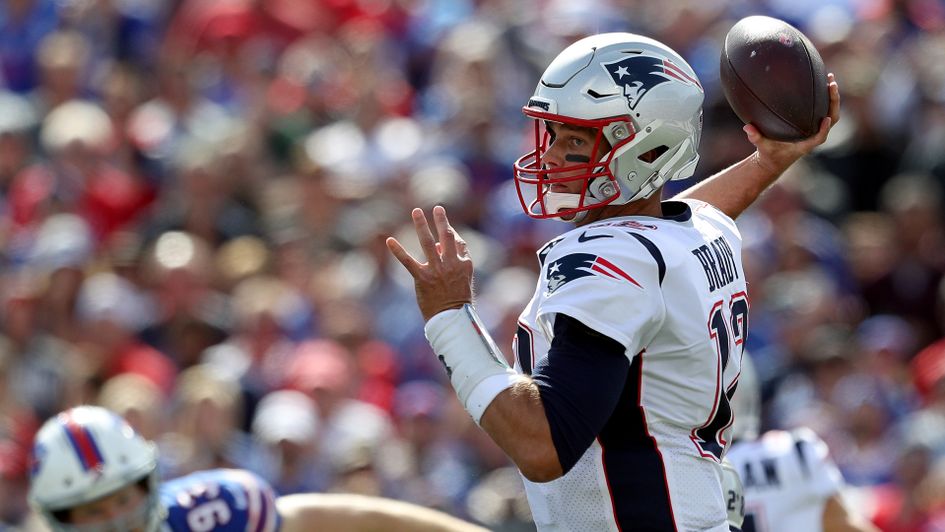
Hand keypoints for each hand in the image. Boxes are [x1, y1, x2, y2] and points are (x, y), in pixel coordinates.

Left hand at [386, 206, 473, 320]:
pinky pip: (408, 261)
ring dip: (421, 225)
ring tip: (416, 211)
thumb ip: (453, 261)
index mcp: (464, 264)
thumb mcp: (462, 279)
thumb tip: (437, 246)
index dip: (452, 233)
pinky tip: (390, 240)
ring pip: (428, 242)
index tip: (445, 226)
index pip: (458, 242)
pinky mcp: (422, 278)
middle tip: (437, 208)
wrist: (451, 319)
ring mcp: (436, 270)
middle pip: (446, 236)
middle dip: (441, 221)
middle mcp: (451, 264)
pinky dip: (398, 250)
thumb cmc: (456, 301)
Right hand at [747, 72, 840, 175]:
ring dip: (832, 97)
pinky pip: (822, 110)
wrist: (774, 160)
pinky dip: (823, 98)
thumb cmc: (769, 155)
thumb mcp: (761, 147)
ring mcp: (814, 129)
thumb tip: (747, 127)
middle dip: (834, 102)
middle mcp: (813, 136)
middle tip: (832, 84)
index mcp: (805, 145)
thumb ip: (755, 138)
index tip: (826, 118)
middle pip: (831, 119)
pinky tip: (818, 83)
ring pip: (830, 113)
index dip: (824, 129)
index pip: (819, 138)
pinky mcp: (811, 124)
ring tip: (830, 78)